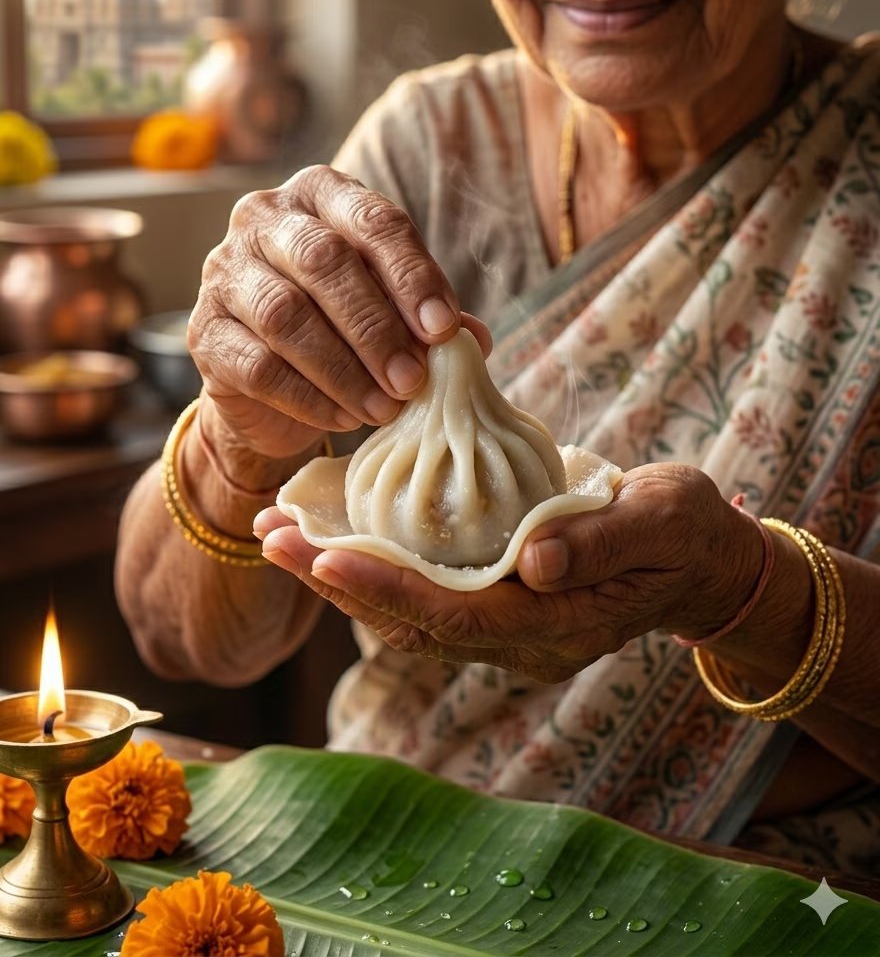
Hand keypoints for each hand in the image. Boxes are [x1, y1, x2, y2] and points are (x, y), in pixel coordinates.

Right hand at [187, 165, 489, 457]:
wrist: (270, 388)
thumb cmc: (344, 328)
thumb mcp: (394, 313)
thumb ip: (430, 318)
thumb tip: (473, 339)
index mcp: (321, 194)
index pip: (373, 220)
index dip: (412, 275)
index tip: (443, 330)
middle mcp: (264, 219)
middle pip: (322, 261)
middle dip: (376, 326)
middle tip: (413, 380)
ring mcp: (224, 272)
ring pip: (286, 315)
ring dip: (344, 369)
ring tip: (385, 407)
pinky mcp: (203, 332)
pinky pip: (257, 365)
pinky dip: (308, 397)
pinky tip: (344, 419)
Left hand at [255, 464, 764, 681]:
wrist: (700, 562)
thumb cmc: (686, 534)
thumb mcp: (665, 521)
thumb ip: (603, 542)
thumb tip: (532, 557)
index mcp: (559, 624)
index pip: (458, 618)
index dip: (389, 589)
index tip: (326, 552)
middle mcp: (521, 640)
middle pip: (414, 622)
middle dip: (339, 582)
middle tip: (273, 537)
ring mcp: (507, 629)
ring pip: (408, 613)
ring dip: (342, 576)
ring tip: (280, 534)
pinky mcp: (498, 605)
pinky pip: (422, 595)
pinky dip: (374, 567)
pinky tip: (333, 535)